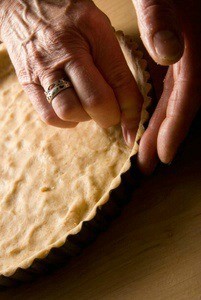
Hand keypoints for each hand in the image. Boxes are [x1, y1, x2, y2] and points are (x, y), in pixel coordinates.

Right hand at [0, 0, 142, 146]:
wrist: (22, 4)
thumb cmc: (67, 14)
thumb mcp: (98, 26)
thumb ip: (114, 61)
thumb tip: (126, 103)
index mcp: (91, 32)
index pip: (119, 80)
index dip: (131, 111)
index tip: (133, 129)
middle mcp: (65, 52)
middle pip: (94, 101)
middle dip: (109, 116)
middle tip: (110, 112)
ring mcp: (43, 69)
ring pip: (69, 112)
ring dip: (86, 117)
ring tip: (88, 106)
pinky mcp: (27, 82)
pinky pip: (49, 115)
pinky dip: (66, 120)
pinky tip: (73, 108)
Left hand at [133, 0, 200, 173]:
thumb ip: (160, 18)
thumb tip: (167, 54)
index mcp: (191, 48)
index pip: (187, 97)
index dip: (175, 128)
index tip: (163, 155)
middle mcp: (191, 58)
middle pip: (180, 107)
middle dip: (164, 137)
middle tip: (147, 164)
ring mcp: (186, 58)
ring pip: (175, 101)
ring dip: (160, 127)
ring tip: (144, 151)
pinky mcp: (178, 56)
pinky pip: (171, 90)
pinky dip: (160, 109)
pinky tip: (148, 121)